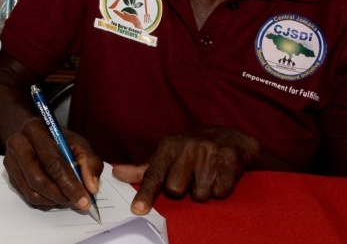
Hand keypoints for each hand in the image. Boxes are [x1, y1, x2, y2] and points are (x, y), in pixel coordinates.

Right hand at [2, 116, 101, 212]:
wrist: (34, 136)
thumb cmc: (59, 141)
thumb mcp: (78, 144)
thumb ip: (89, 162)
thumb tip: (91, 187)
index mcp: (35, 130)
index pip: (52, 163)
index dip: (70, 184)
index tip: (85, 200)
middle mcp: (18, 144)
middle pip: (38, 180)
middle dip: (61, 195)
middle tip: (77, 202)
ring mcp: (10, 160)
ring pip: (32, 192)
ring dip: (54, 201)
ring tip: (67, 197)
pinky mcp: (9, 175)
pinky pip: (28, 197)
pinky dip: (45, 202)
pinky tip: (55, 195)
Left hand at [113, 127, 260, 213]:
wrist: (230, 138)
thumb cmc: (192, 150)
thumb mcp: (167, 155)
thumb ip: (144, 169)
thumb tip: (117, 173)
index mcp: (168, 146)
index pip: (153, 174)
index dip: (145, 193)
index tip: (138, 209)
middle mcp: (187, 148)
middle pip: (175, 190)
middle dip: (183, 190)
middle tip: (190, 177)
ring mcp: (209, 155)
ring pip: (199, 195)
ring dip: (203, 191)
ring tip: (206, 175)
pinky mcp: (229, 162)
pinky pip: (220, 193)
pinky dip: (220, 189)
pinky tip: (220, 175)